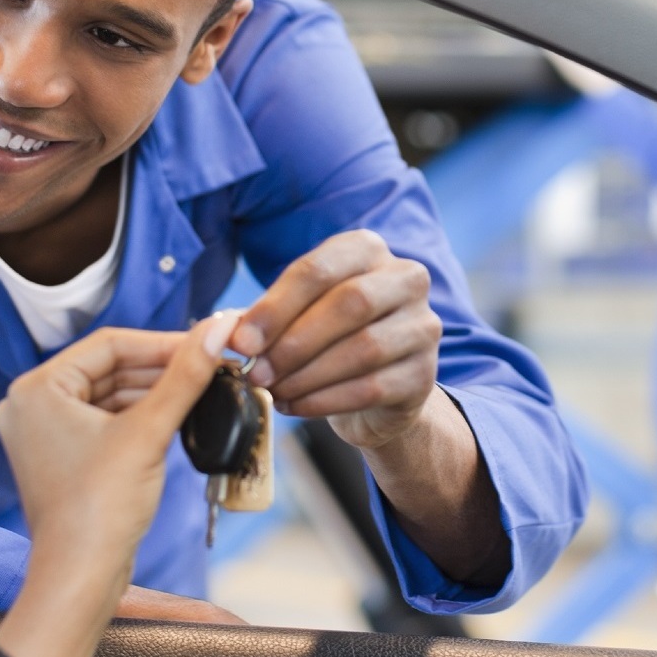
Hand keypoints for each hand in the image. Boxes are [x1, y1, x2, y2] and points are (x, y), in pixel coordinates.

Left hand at [0, 314, 238, 656]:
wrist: (81, 576)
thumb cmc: (99, 508)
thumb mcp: (149, 432)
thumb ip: (184, 376)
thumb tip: (217, 329)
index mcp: (36, 389)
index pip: (108, 345)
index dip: (161, 342)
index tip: (204, 342)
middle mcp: (31, 406)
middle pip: (108, 368)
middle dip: (160, 368)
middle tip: (209, 364)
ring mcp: (44, 433)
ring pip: (109, 394)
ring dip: (153, 392)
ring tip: (200, 388)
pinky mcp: (62, 457)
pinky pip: (104, 421)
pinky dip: (138, 417)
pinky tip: (176, 415)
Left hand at [232, 229, 442, 448]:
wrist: (377, 389)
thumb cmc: (327, 339)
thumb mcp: (296, 316)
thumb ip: (267, 318)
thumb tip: (231, 334)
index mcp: (367, 249)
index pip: (319, 270)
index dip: (275, 307)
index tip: (241, 341)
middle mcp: (406, 278)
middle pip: (349, 303)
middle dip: (294, 342)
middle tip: (257, 372)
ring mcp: (423, 325)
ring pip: (364, 348)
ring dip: (308, 375)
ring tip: (274, 391)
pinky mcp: (425, 373)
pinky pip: (373, 387)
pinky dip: (326, 400)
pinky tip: (296, 407)